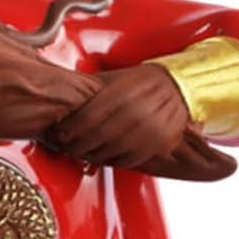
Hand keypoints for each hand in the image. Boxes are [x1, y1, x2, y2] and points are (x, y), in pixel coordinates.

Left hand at [44, 64, 189, 168]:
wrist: (180, 87)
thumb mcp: (114, 78)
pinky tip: (101, 155)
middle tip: (65, 145)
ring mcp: (151, 130)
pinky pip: (128, 160)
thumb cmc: (140, 82)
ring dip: (91, 154)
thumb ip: (89, 89)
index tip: (58, 134)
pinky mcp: (160, 144)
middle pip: (96, 137)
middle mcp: (138, 111)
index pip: (87, 117)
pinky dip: (111, 161)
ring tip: (80, 151)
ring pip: (110, 151)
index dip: (69, 129)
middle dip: (76, 144)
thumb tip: (59, 97)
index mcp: (124, 92)